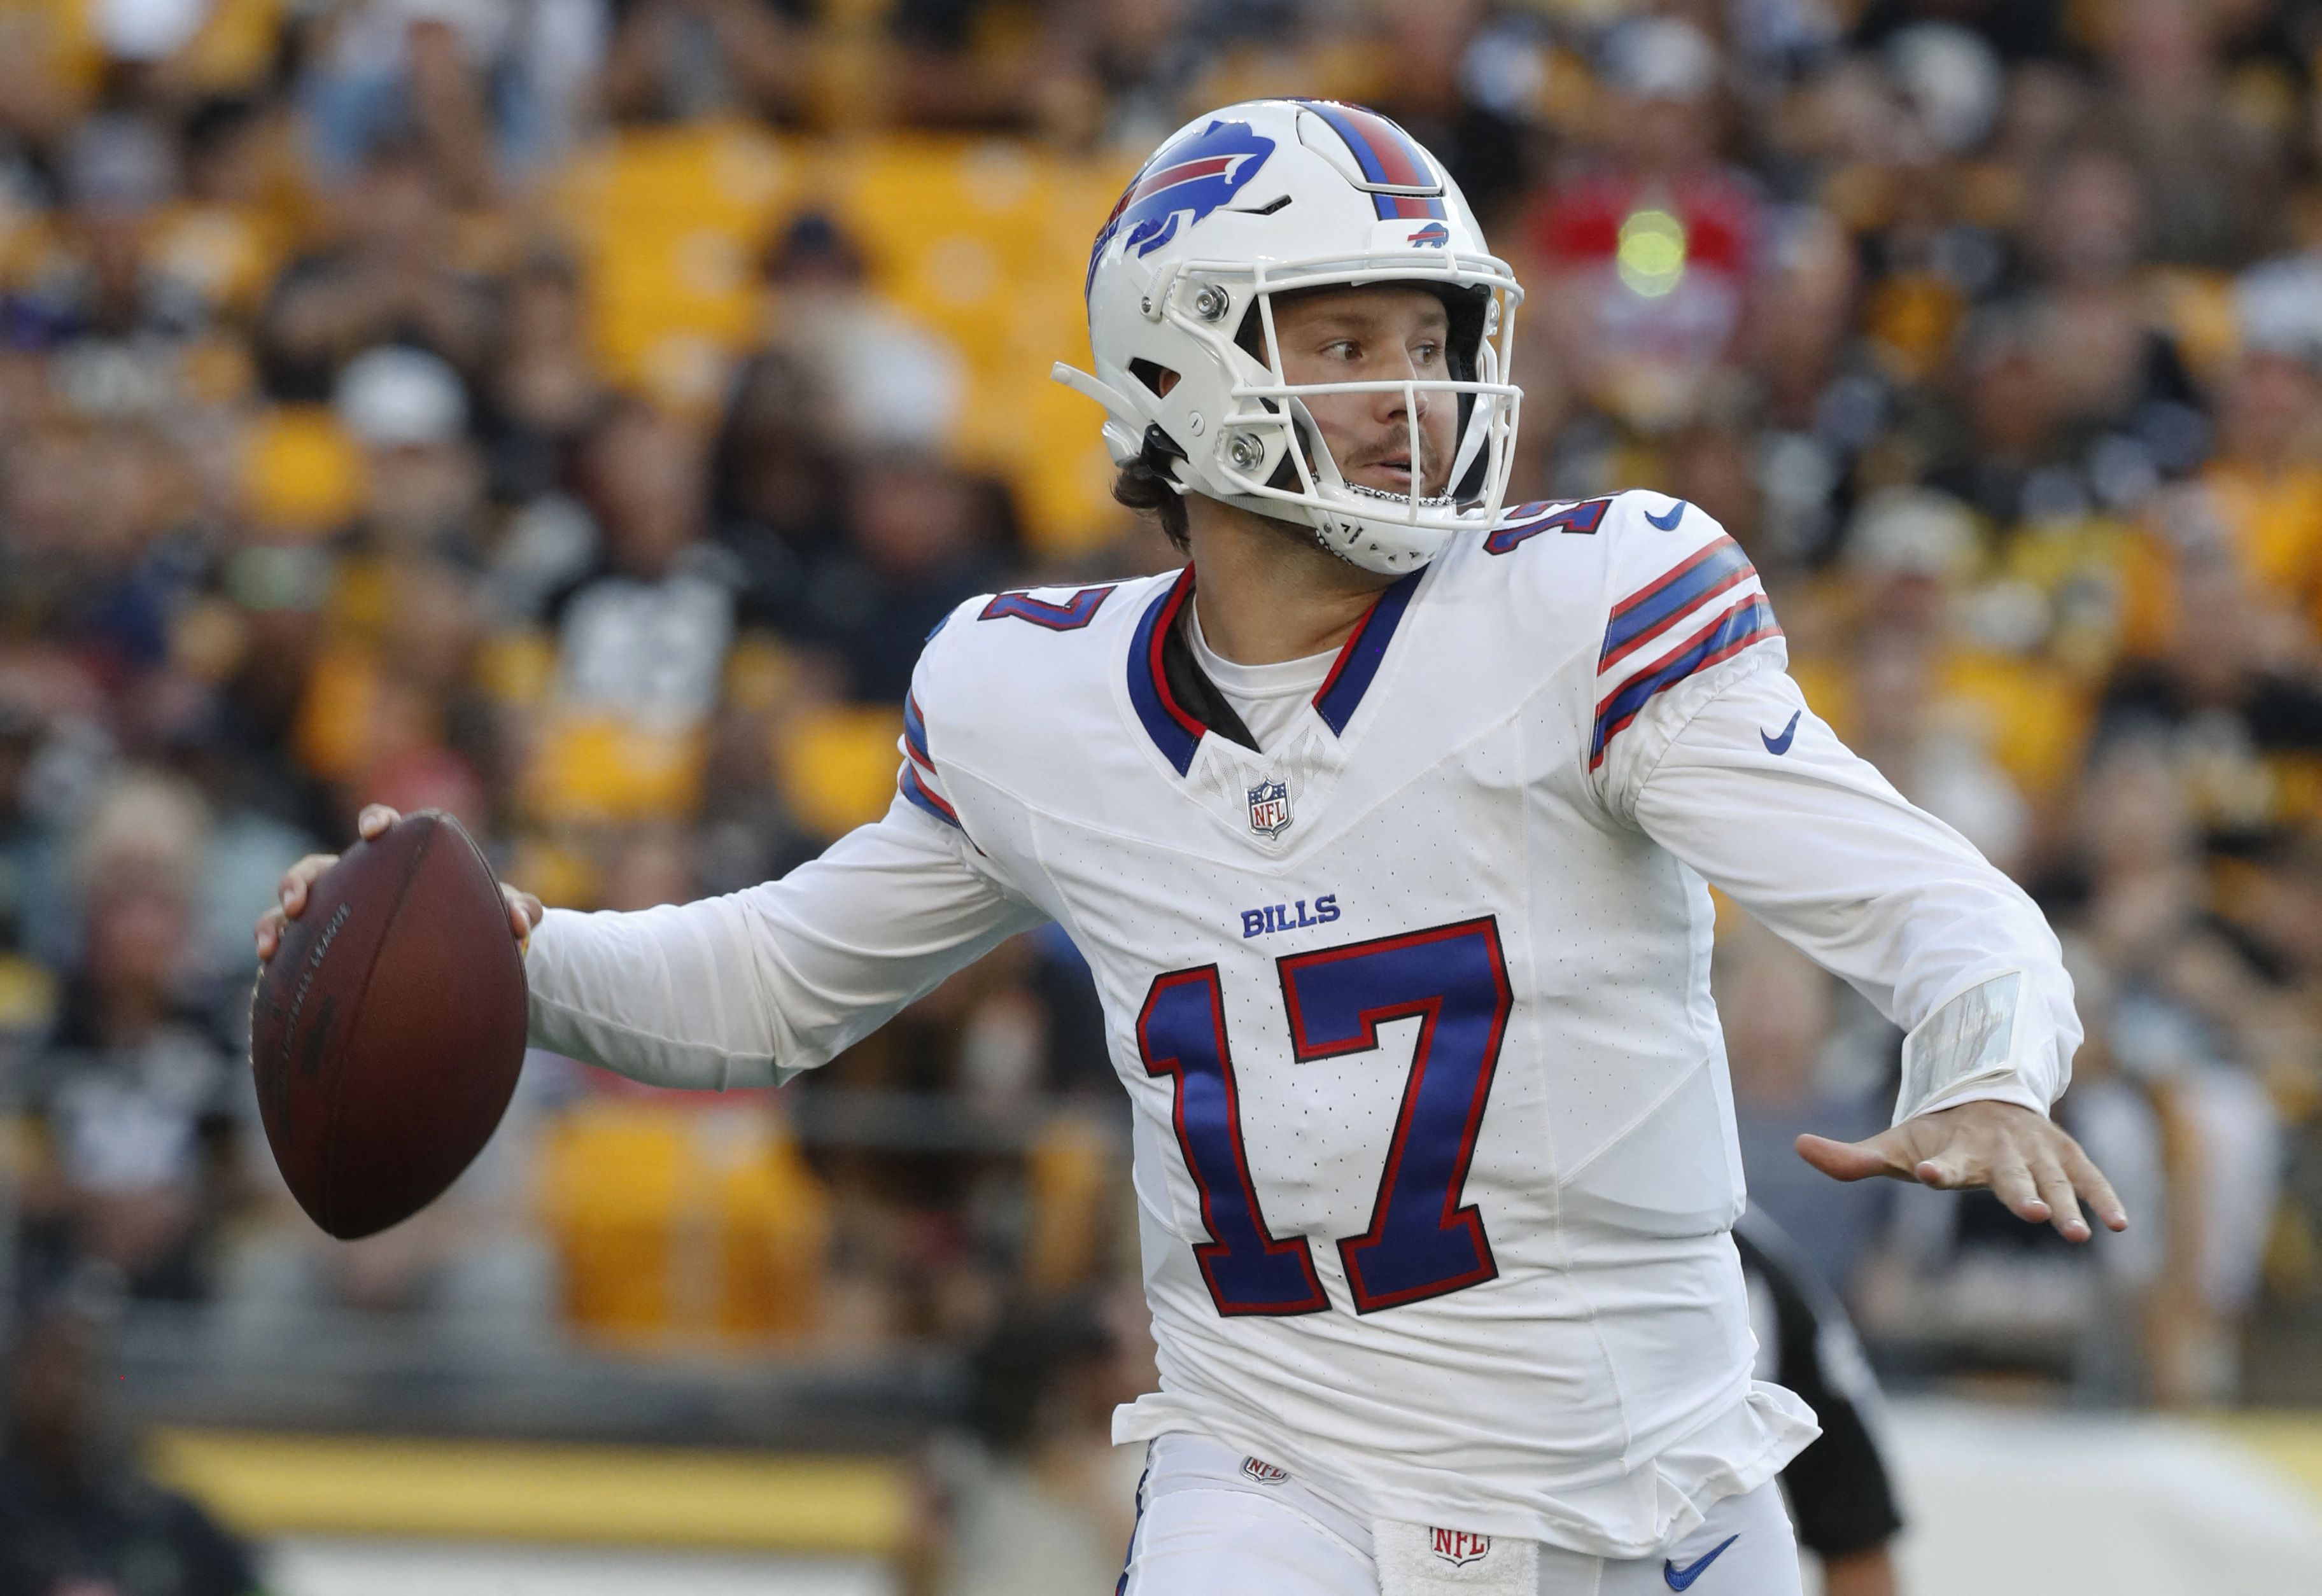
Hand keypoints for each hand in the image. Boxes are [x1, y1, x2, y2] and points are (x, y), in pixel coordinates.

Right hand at [254, 804, 540, 962]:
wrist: (452, 961)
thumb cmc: (472, 924)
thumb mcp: (497, 917)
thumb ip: (514, 910)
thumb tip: (524, 921)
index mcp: (393, 862)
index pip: (380, 829)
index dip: (375, 822)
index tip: (376, 831)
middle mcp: (354, 885)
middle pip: (316, 870)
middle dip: (299, 880)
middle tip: (298, 901)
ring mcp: (331, 920)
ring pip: (287, 914)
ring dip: (272, 923)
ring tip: (269, 946)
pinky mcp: (317, 956)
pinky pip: (287, 961)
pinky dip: (273, 971)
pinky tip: (265, 990)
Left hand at [1797, 1099, 2126, 1241]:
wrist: (1987, 1097)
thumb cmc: (1937, 1135)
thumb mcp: (1894, 1147)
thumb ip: (1850, 1158)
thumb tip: (1799, 1147)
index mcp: (1956, 1151)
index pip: (1944, 1161)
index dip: (1937, 1167)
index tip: (1930, 1173)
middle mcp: (1999, 1151)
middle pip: (2009, 1176)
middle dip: (2021, 1193)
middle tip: (2032, 1214)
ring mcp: (2036, 1153)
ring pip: (2054, 1181)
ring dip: (2067, 1204)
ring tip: (2080, 1234)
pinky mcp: (2066, 1157)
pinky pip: (2089, 1178)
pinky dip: (2105, 1196)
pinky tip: (2120, 1225)